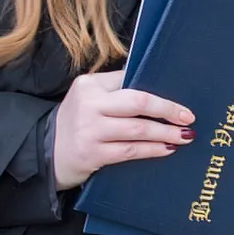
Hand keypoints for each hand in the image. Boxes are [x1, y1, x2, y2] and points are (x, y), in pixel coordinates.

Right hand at [52, 70, 195, 189]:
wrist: (45, 153)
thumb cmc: (77, 121)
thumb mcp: (88, 97)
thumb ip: (114, 89)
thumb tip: (157, 85)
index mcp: (89, 85)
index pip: (129, 80)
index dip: (156, 89)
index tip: (180, 93)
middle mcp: (89, 104)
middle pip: (137, 102)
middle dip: (167, 109)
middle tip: (188, 116)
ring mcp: (90, 131)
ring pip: (137, 129)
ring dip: (165, 133)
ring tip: (184, 135)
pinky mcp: (92, 154)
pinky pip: (129, 151)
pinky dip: (151, 150)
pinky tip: (166, 149)